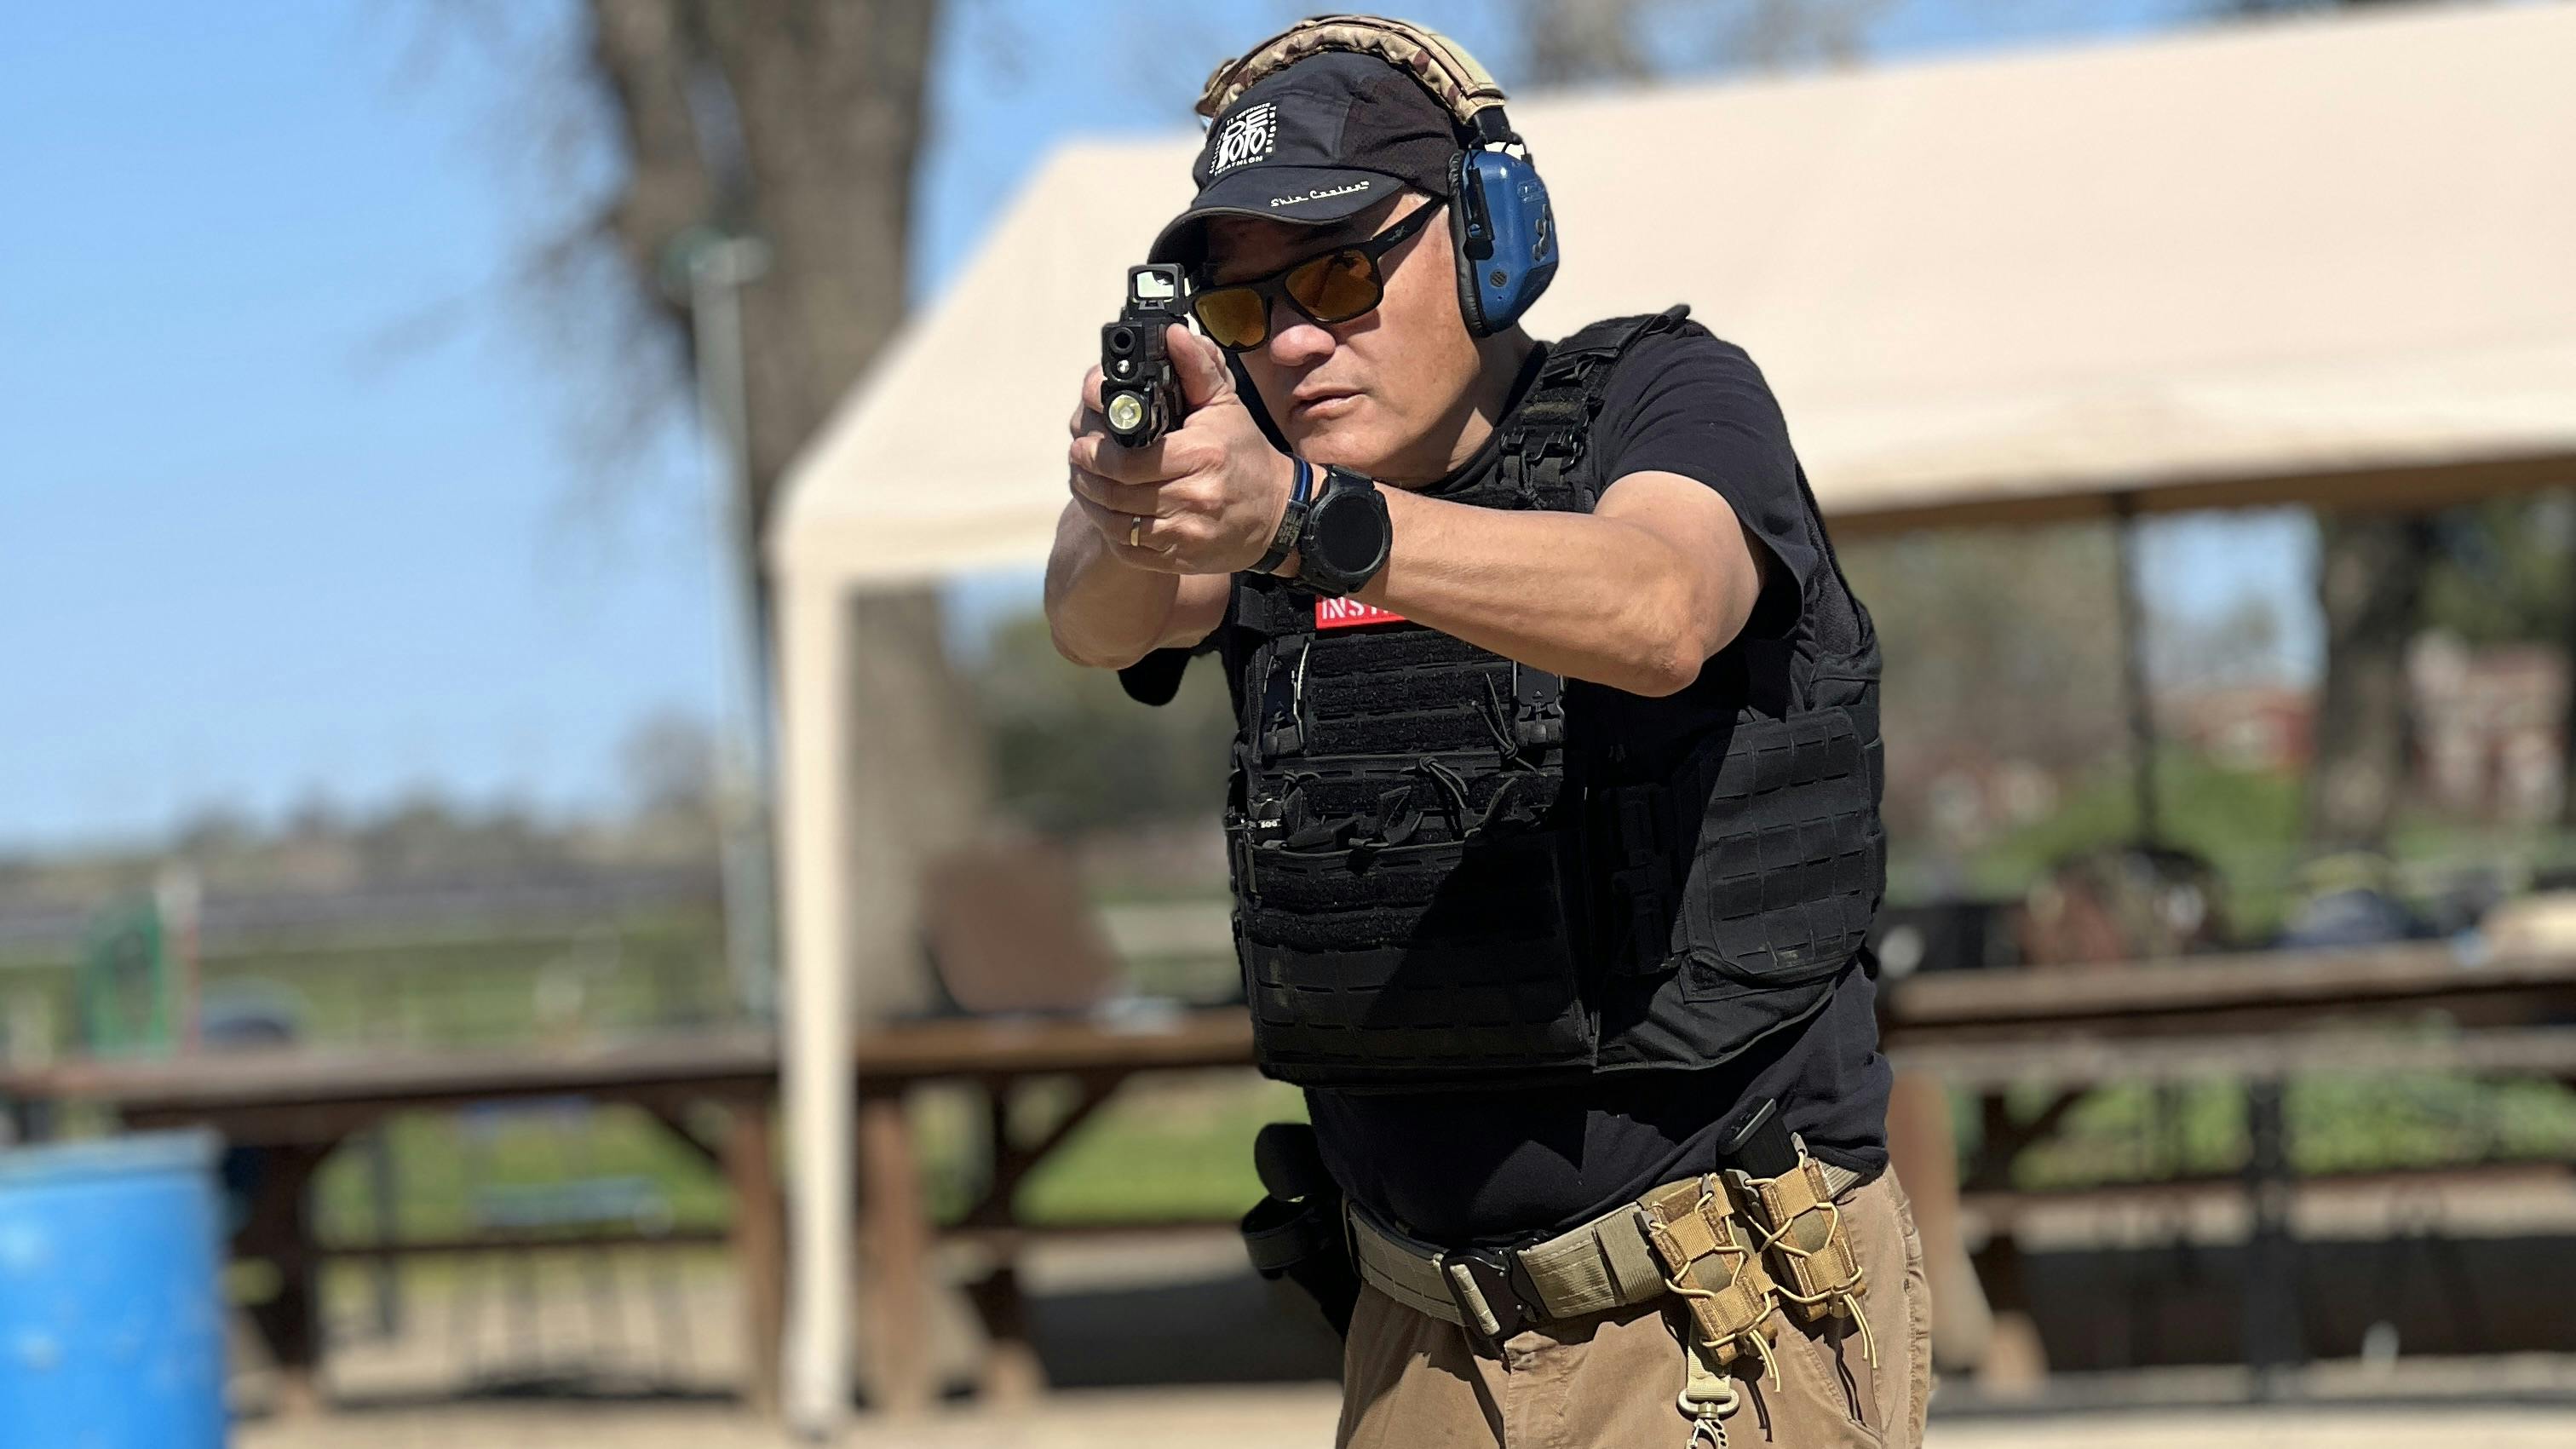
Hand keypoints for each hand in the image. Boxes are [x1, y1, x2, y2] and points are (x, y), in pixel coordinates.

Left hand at [1066, 325, 1294, 575]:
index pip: (1126, 461)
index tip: (1081, 442)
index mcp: (1200, 456)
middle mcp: (1193, 498)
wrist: (1278, 514)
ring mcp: (1186, 535)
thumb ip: (1196, 367)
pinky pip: (1130, 550)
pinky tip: (1107, 512)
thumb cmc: (1246, 455)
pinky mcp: (1179, 560)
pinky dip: (1111, 531)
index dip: (1094, 453)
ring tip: (1085, 483)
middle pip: (1115, 493)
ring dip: (1092, 503)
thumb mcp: (1226, 405)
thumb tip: (1171, 334)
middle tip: (1078, 460)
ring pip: (1117, 524)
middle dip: (1086, 475)